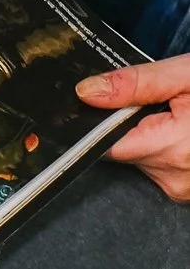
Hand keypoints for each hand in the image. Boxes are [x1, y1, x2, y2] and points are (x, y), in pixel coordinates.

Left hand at [77, 57, 189, 200]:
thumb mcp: (189, 75)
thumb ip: (138, 83)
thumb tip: (88, 92)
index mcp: (174, 148)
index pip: (107, 145)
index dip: (102, 123)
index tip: (111, 104)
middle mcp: (176, 179)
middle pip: (125, 151)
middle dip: (134, 124)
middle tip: (166, 102)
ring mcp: (184, 191)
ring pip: (144, 160)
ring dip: (152, 137)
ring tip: (183, 116)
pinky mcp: (189, 193)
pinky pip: (163, 168)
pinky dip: (168, 149)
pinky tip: (188, 132)